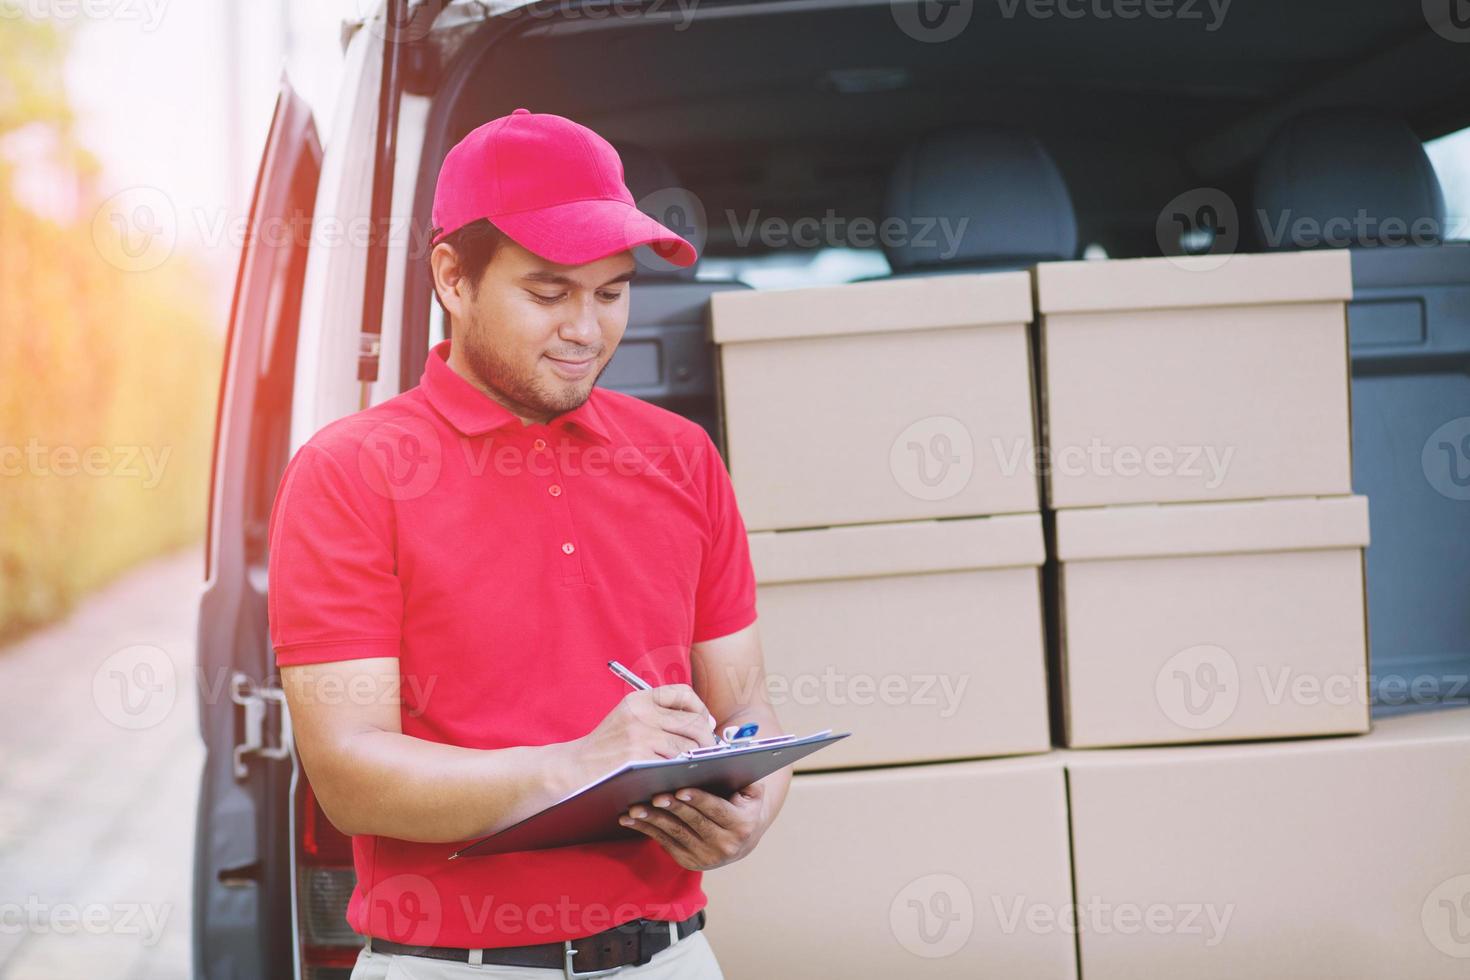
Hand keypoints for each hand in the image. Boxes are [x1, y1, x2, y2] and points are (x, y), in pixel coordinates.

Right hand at [572, 685, 718, 782]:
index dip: (700, 708)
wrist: (574, 768)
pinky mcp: (640, 758)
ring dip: (695, 757)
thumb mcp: (628, 718)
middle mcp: (641, 713)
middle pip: (693, 721)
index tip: (706, 723)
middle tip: (707, 751)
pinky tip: (679, 775)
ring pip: (688, 745)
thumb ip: (660, 715)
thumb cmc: (607, 747)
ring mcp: (641, 735)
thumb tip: (706, 721)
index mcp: (639, 699)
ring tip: (693, 765)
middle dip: (706, 738)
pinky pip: (676, 763)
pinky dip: (682, 770)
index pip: (683, 693)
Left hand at [618, 781, 770, 870]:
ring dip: (653, 820)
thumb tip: (722, 758)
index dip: (699, 799)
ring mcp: (706, 857)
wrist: (742, 838)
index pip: (717, 810)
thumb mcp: (752, 790)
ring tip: (634, 807)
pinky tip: (631, 819)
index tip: (681, 789)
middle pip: (694, 822)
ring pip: (675, 834)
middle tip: (654, 795)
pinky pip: (665, 843)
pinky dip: (647, 830)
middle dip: (672, 808)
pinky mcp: (689, 862)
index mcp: (742, 825)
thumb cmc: (742, 803)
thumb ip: (743, 774)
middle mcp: (726, 846)